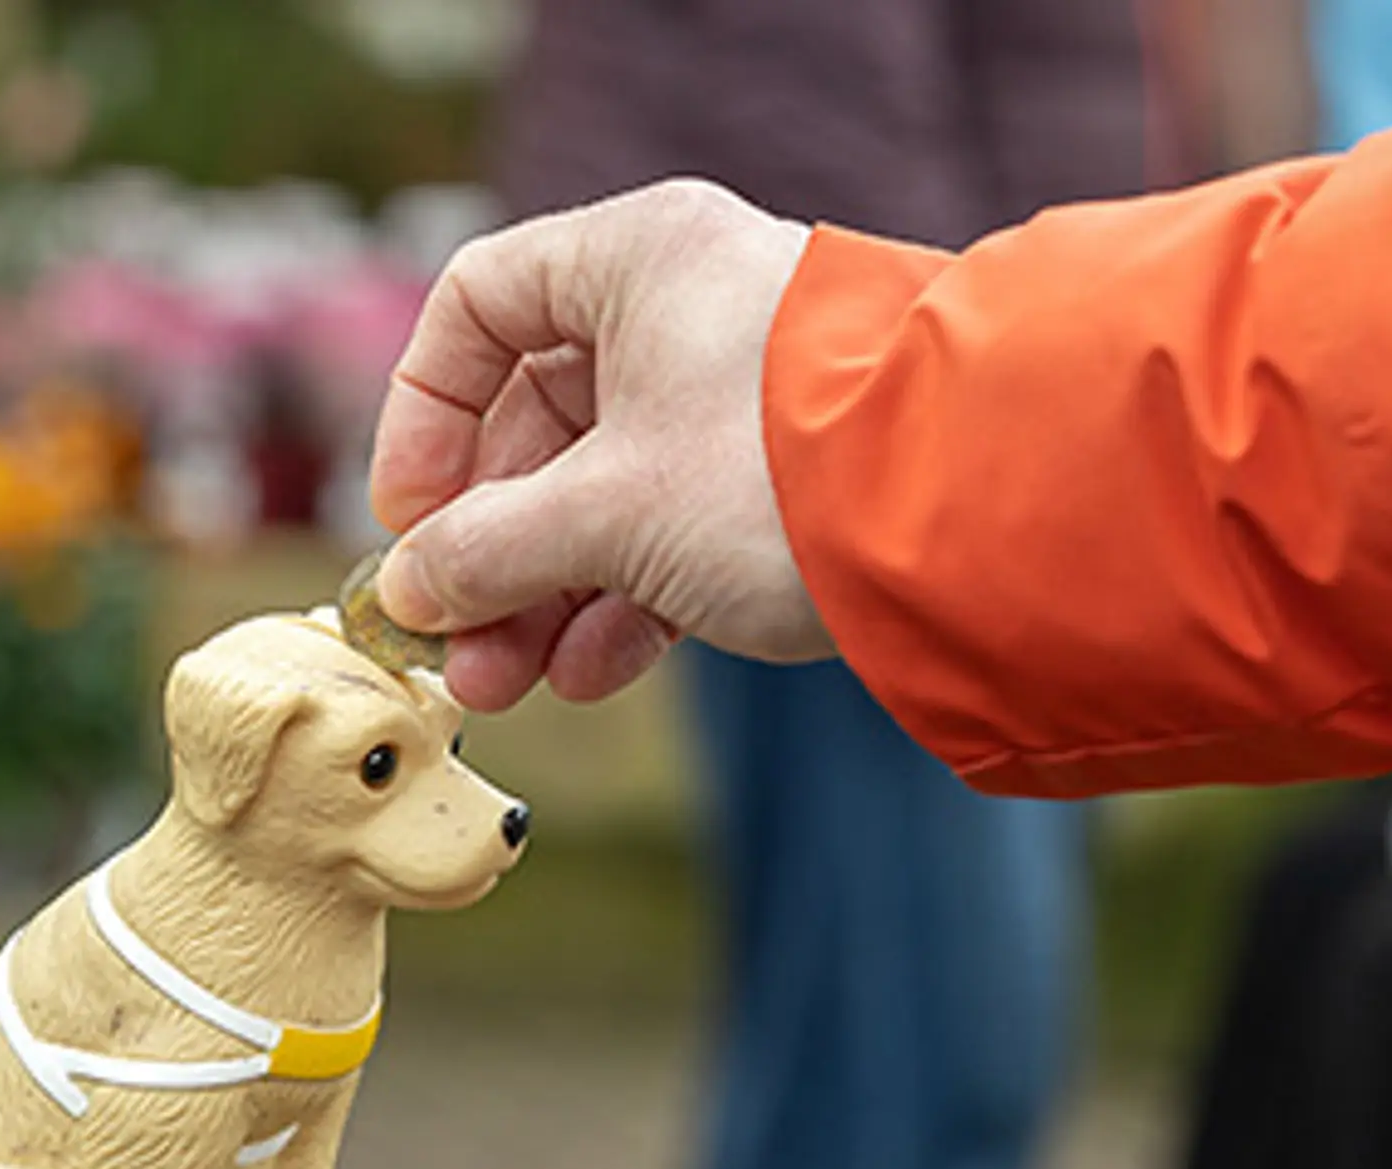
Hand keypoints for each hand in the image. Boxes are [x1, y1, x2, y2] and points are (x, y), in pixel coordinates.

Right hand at [367, 179, 824, 710]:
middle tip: (451, 643)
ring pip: (606, 491)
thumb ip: (486, 552)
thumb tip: (407, 592)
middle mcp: (689, 309)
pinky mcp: (787, 479)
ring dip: (544, 594)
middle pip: (540, 421)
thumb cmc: (785, 476)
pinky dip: (626, 600)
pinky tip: (591, 674)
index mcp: (637, 259)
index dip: (426, 414)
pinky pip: (675, 531)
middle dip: (488, 549)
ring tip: (505, 686)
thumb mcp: (606, 516)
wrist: (983, 522)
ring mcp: (741, 398)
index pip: (480, 305)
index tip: (410, 516)